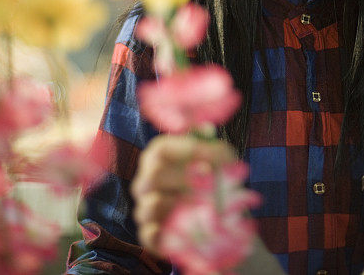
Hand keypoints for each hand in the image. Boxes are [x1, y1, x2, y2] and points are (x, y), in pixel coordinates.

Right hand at [131, 134, 236, 254]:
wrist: (218, 215)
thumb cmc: (215, 179)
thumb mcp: (219, 158)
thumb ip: (211, 144)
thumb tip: (207, 129)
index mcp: (157, 156)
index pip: (161, 149)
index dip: (187, 152)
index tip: (214, 160)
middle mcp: (145, 180)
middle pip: (153, 176)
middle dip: (184, 180)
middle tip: (210, 184)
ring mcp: (144, 208)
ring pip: (149, 206)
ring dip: (181, 207)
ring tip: (207, 208)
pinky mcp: (149, 235)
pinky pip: (151, 235)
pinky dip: (172, 234)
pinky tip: (194, 230)